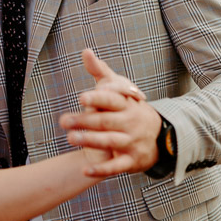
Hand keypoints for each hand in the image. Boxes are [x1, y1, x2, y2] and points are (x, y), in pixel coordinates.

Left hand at [60, 49, 160, 176]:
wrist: (157, 138)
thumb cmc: (129, 109)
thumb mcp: (120, 90)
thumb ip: (100, 72)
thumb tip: (85, 51)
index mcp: (127, 104)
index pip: (113, 99)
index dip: (98, 98)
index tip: (81, 97)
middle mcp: (130, 122)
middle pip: (106, 121)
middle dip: (85, 120)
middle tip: (63, 120)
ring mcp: (132, 142)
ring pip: (110, 142)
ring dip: (90, 141)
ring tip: (70, 138)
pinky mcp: (131, 161)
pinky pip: (116, 166)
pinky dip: (101, 169)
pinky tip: (84, 170)